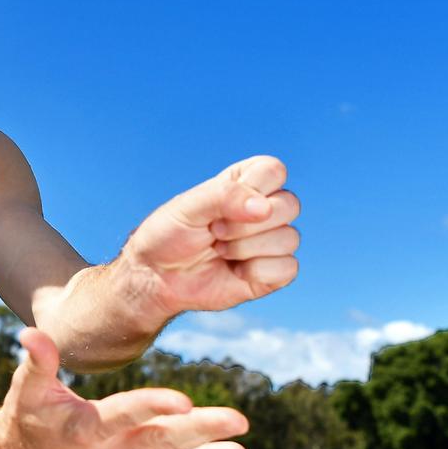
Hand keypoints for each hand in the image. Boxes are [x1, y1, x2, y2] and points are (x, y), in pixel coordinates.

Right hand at [0, 328, 248, 448]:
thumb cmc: (28, 414)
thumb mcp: (27, 387)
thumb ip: (38, 361)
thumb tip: (31, 332)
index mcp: (84, 428)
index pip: (123, 416)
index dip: (152, 407)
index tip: (184, 401)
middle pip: (160, 439)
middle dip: (200, 430)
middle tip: (236, 419)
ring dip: (209, 443)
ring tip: (241, 433)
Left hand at [123, 155, 299, 316]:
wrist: (157, 277)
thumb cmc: (170, 234)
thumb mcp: (188, 206)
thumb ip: (225, 196)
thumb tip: (264, 207)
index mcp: (247, 182)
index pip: (274, 171)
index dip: (252, 190)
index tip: (220, 205)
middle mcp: (265, 208)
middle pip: (290, 205)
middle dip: (246, 224)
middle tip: (215, 231)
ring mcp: (271, 240)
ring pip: (290, 238)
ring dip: (245, 249)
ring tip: (220, 250)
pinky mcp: (273, 272)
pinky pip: (289, 268)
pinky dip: (256, 272)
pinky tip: (234, 271)